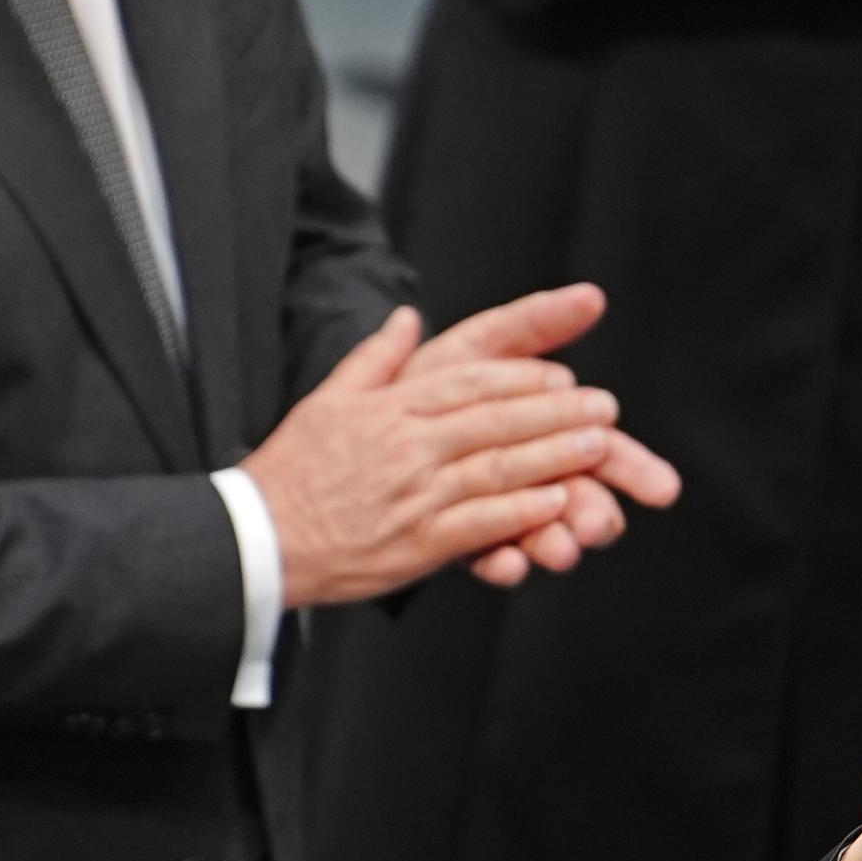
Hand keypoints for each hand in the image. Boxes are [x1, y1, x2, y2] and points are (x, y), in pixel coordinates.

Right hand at [239, 305, 644, 607]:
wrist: (256, 539)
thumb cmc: (291, 472)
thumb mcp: (326, 399)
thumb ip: (375, 357)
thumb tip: (408, 317)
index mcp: (390, 409)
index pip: (469, 383)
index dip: (523, 378)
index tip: (564, 376)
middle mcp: (407, 446)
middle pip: (496, 420)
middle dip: (557, 412)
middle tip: (606, 407)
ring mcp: (414, 495)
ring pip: (497, 468)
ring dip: (554, 455)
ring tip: (599, 446)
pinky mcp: (417, 543)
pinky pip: (478, 523)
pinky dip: (520, 511)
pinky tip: (556, 500)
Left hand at [397, 285, 683, 586]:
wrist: (363, 428)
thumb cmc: (429, 383)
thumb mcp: (479, 346)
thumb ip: (534, 323)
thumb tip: (592, 295)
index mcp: (549, 433)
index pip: (605, 452)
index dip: (635, 470)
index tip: (662, 490)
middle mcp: (535, 477)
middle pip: (583, 500)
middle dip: (596, 515)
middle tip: (600, 526)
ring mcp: (502, 512)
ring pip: (541, 533)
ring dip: (555, 542)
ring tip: (560, 550)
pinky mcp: (465, 542)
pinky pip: (487, 558)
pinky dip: (501, 563)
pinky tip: (508, 565)